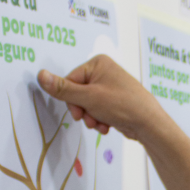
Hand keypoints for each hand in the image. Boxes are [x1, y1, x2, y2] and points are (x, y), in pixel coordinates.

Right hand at [37, 55, 166, 141]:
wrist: (149, 124)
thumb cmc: (122, 105)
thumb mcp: (88, 97)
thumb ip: (63, 89)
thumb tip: (40, 75)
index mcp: (98, 63)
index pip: (70, 80)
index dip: (71, 99)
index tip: (77, 112)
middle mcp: (104, 72)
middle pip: (78, 93)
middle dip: (82, 110)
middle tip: (90, 119)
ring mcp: (111, 87)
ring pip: (87, 104)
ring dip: (91, 117)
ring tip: (101, 123)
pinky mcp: (115, 101)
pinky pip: (98, 110)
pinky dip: (100, 119)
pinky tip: (108, 125)